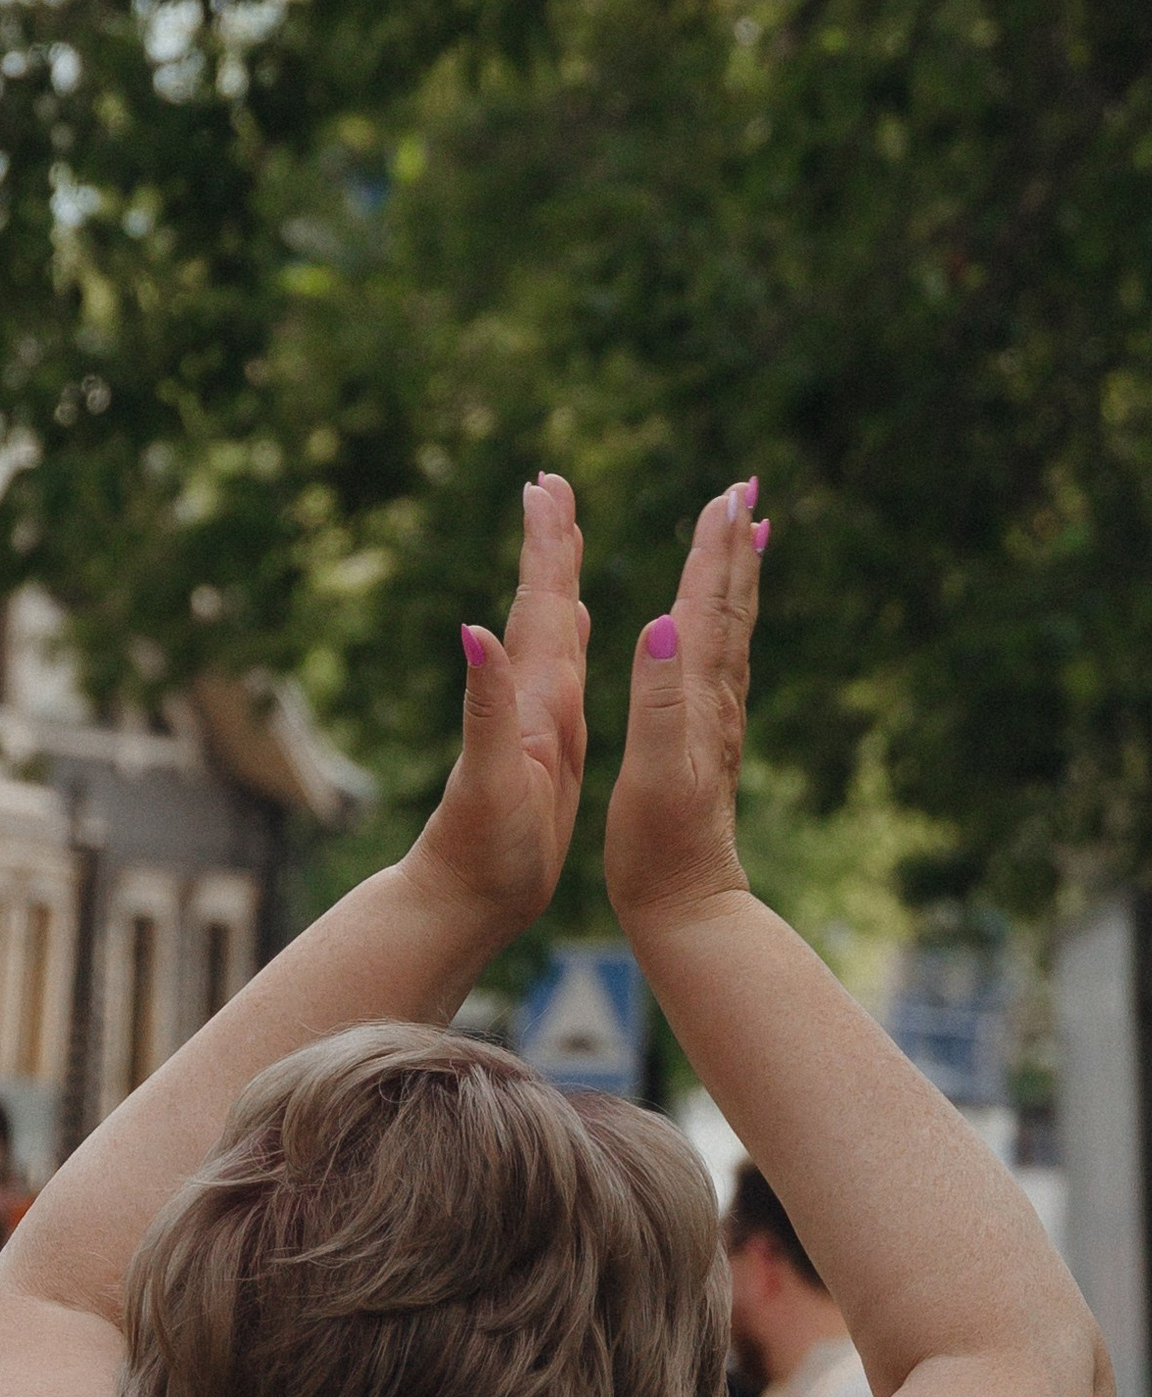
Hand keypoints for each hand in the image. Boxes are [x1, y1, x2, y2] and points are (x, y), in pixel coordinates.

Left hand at [410, 473, 590, 936]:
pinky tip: (568, 623)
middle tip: (551, 483)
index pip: (537, 606)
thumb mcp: (487, 776)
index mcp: (527, 701)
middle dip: (550, 544)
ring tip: (564, 534)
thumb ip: (483, 703)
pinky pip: (560, 677)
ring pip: (551, 633)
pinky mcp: (544, 750)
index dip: (545, 546)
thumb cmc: (479, 851)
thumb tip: (472, 629)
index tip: (545, 484)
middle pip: (542, 605)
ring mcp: (535, 724)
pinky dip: (566, 640)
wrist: (460, 902)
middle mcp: (529, 703)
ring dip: (557, 581)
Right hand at [604, 478, 765, 938]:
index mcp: (698, 701)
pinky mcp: (706, 746)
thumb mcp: (651, 774)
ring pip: (730, 634)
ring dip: (735, 581)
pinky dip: (723, 629)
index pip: (708, 609)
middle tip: (744, 490)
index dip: (714, 550)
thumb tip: (661, 628)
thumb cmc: (659, 848)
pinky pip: (720, 668)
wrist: (686, 906)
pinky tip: (718, 628)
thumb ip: (656, 701)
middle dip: (732, 547)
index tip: (725, 494)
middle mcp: (716, 704)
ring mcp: (715, 725)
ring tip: (746, 537)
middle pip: (729, 609)